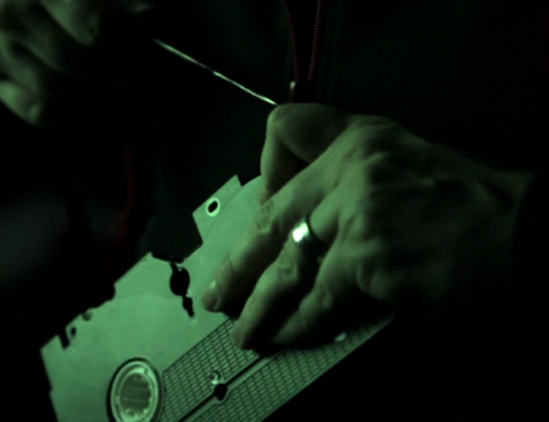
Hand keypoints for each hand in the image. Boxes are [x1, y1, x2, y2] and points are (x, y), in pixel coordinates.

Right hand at [0, 0, 152, 127]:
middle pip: (77, 63)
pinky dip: (68, 113)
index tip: (126, 41)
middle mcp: (9, 17)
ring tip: (102, 81)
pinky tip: (81, 99)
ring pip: (56, 90)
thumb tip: (149, 18)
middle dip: (107, 69)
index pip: (96, 27)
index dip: (121, 40)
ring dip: (89, 93)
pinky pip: (37, 111)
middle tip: (116, 64)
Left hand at [201, 103, 531, 348]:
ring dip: (259, 303)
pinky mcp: (365, 256)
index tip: (263, 208)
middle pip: (272, 213)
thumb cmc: (480, 211)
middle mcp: (352, 166)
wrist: (530, 241)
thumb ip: (357, 180)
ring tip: (244, 328)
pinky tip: (287, 335)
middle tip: (220, 290)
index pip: (284, 131)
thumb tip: (311, 223)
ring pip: (285, 262)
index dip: (266, 172)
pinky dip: (299, 323)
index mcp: (362, 138)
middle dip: (240, 261)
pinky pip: (315, 297)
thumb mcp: (412, 167)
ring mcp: (356, 210)